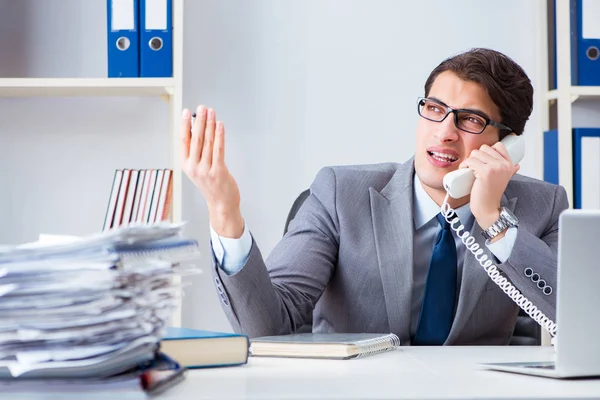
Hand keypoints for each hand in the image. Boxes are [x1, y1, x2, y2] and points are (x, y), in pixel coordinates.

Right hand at [181, 106, 243, 237]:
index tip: (186, 112)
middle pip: (195, 139)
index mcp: (186, 165)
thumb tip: (197, 128)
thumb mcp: (198, 168)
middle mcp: (193, 167)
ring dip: (210, 125)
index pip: (183, 141)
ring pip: (207, 142)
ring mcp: (206, 170)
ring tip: (211, 112)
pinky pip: (218, 149)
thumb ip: (196, 151)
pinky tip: (220, 125)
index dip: (184, 125)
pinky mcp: (218, 171)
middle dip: (199, 121)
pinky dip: (219, 135)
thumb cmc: (211, 185)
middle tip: (202, 108)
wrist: (221, 204)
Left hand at [458, 142, 519, 234]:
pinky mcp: (485, 172)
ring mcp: (495, 167)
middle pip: (484, 148)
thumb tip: (517, 165)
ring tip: (468, 169)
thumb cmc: (492, 194)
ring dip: (469, 160)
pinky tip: (464, 169)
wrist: (488, 208)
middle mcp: (504, 164)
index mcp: (509, 164)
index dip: (487, 151)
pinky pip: (470, 161)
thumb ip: (511, 171)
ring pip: (475, 153)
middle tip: (473, 166)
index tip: (482, 160)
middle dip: (476, 156)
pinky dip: (464, 164)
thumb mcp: (505, 179)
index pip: (498, 146)